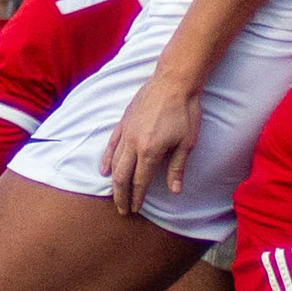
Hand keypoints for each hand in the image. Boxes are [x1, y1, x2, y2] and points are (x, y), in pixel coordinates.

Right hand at [105, 71, 209, 212]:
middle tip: (122, 210)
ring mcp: (126, 131)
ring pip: (114, 162)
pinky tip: (104, 170)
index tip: (135, 209)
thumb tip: (175, 191)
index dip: (137, 198)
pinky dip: (106, 159)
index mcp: (149, 151)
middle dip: (120, 195)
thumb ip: (177, 168)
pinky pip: (111, 145)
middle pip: (122, 176)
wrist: (175, 80)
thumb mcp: (187, 142)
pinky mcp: (123, 121)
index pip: (140, 181)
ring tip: (115, 194)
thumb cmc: (185, 111)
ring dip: (113, 181)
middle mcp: (133, 143)